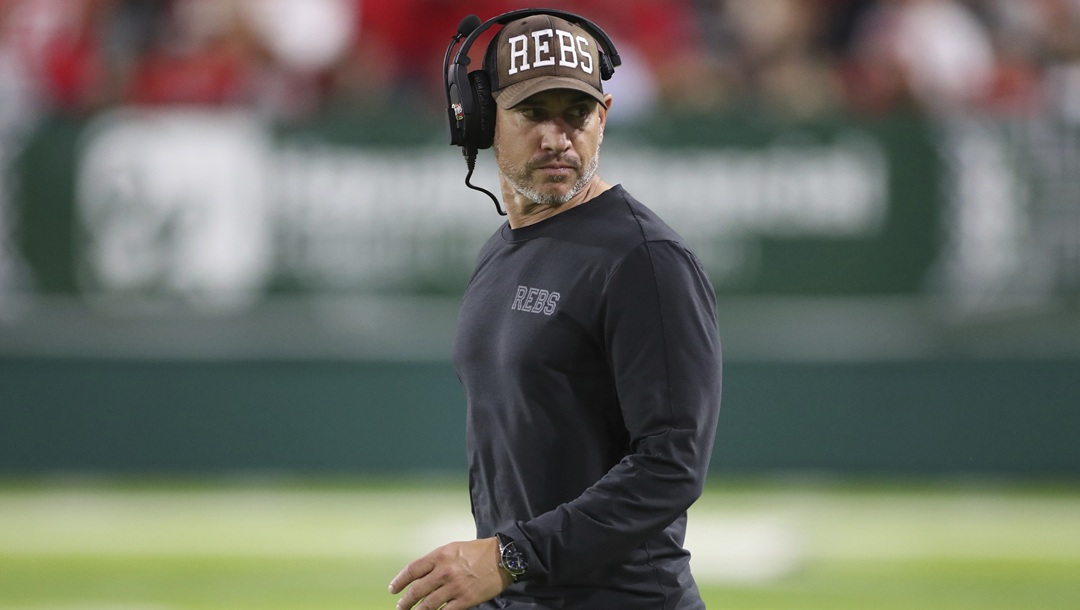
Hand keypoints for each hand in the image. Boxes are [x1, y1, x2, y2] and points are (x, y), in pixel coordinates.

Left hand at [389, 537, 511, 609]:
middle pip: (417, 590)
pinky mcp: (466, 599)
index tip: (393, 589)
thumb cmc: (478, 551)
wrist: (503, 557)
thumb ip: (437, 560)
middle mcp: (444, 571)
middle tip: (400, 606)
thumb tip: (421, 574)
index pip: (412, 570)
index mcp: (440, 556)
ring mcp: (455, 587)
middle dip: (405, 601)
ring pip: (428, 604)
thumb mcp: (453, 548)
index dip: (399, 581)